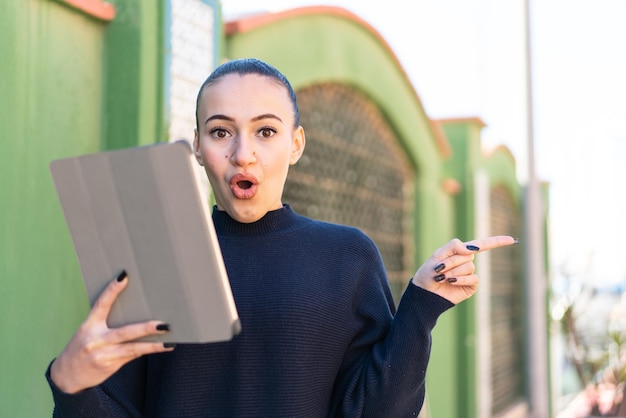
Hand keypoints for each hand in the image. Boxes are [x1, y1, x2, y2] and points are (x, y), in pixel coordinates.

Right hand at [49, 272, 174, 393]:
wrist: (67, 376)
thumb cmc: (82, 348)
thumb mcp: (87, 331)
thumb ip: (105, 323)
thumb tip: (134, 311)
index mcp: (89, 326)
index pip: (101, 304)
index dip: (112, 290)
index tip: (124, 277)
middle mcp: (96, 340)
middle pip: (124, 332)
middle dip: (145, 328)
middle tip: (163, 324)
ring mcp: (104, 354)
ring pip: (133, 348)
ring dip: (153, 345)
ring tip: (169, 341)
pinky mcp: (110, 365)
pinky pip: (133, 356)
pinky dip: (148, 350)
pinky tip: (163, 347)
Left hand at [411, 236, 516, 303]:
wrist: (425, 292)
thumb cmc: (428, 272)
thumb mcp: (437, 255)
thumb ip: (453, 246)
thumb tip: (472, 248)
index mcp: (461, 251)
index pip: (481, 245)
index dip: (497, 242)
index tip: (512, 239)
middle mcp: (467, 261)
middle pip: (468, 254)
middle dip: (452, 261)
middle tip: (439, 268)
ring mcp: (470, 274)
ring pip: (469, 267)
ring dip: (453, 271)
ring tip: (443, 277)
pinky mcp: (471, 286)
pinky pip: (472, 278)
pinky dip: (461, 279)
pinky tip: (451, 282)